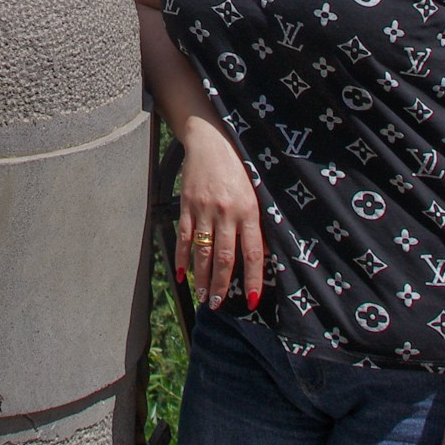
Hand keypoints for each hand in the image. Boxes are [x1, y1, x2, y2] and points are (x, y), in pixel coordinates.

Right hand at [174, 120, 263, 308]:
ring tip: (203, 295)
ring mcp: (205, 209)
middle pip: (225, 257)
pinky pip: (184, 236)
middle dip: (222, 285)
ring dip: (202, 277)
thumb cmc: (237, 167)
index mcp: (248, 211)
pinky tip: (182, 274)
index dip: (254, 279)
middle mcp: (227, 213)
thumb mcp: (255, 193)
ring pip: (203, 251)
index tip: (253, 300)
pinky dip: (182, 257)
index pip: (254, 252)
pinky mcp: (187, 205)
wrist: (210, 140)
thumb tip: (262, 254)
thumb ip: (257, 223)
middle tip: (219, 304)